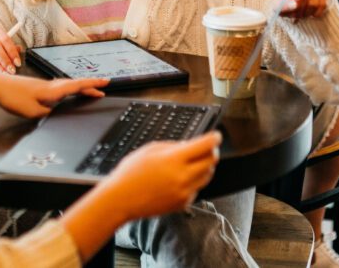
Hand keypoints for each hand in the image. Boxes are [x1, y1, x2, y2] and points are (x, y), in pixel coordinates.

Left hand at [0, 75, 108, 118]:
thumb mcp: (32, 112)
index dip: (92, 85)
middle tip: (103, 89)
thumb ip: (47, 114)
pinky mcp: (38, 88)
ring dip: (80, 88)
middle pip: (75, 84)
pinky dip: (69, 90)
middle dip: (90, 87)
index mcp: (53, 90)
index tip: (106, 82)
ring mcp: (44, 85)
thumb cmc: (13, 97)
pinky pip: (60, 88)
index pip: (77, 86)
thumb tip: (57, 114)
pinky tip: (67, 95)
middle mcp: (51, 85)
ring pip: (67, 85)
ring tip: (89, 93)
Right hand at [102, 132, 220, 219]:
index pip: (205, 146)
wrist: (122, 199)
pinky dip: (194, 181)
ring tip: (193, 162)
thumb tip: (189, 146)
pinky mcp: (183, 204)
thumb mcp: (150, 149)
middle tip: (207, 148)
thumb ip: (173, 146)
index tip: (217, 136)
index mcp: (174, 159)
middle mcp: (182, 176)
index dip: (214, 138)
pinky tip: (180, 178)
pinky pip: (196, 189)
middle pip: (211, 161)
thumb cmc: (132, 172)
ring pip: (207, 176)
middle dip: (212, 152)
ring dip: (205, 166)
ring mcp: (184, 192)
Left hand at [276, 0, 327, 20]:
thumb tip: (296, 4)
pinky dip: (316, 12)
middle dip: (299, 9)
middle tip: (294, 14)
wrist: (290, 5)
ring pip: (314, 2)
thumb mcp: (277, 5)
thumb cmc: (281, 3)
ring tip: (301, 13)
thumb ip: (284, 5)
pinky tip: (310, 12)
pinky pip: (324, 4)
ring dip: (307, 12)